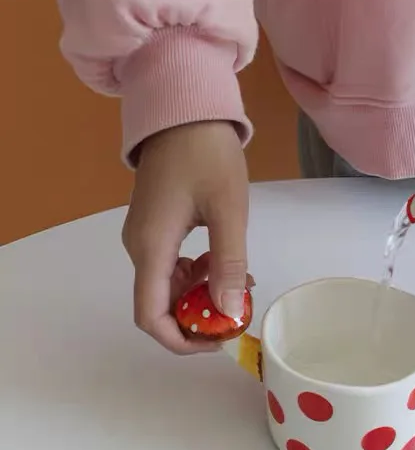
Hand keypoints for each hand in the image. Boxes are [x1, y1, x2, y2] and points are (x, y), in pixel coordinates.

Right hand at [122, 121, 249, 354]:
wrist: (185, 110)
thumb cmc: (207, 155)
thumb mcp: (228, 211)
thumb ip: (229, 264)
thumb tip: (229, 313)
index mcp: (151, 247)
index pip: (150, 316)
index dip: (181, 339)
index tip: (218, 339)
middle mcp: (139, 247)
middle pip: (160, 305)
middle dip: (199, 315)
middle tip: (239, 306)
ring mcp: (145, 237)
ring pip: (167, 287)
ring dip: (201, 294)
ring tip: (239, 281)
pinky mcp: (155, 227)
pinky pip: (171, 267)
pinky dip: (198, 275)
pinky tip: (224, 263)